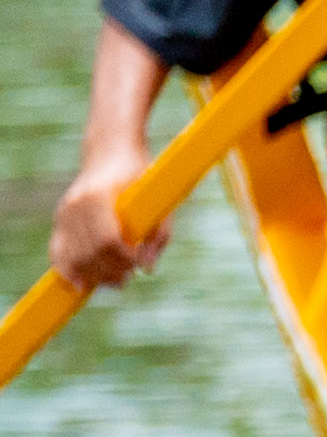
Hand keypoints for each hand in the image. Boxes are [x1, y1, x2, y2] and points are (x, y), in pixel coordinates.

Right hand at [48, 156, 155, 292]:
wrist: (111, 153)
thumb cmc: (141, 180)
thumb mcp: (159, 205)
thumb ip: (158, 237)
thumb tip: (147, 269)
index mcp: (99, 197)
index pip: (107, 240)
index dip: (122, 260)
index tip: (136, 266)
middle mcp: (76, 205)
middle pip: (89, 252)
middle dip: (109, 271)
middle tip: (127, 278)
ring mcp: (65, 211)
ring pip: (73, 256)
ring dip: (93, 275)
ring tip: (114, 280)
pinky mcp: (61, 218)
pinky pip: (57, 251)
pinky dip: (67, 269)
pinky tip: (80, 284)